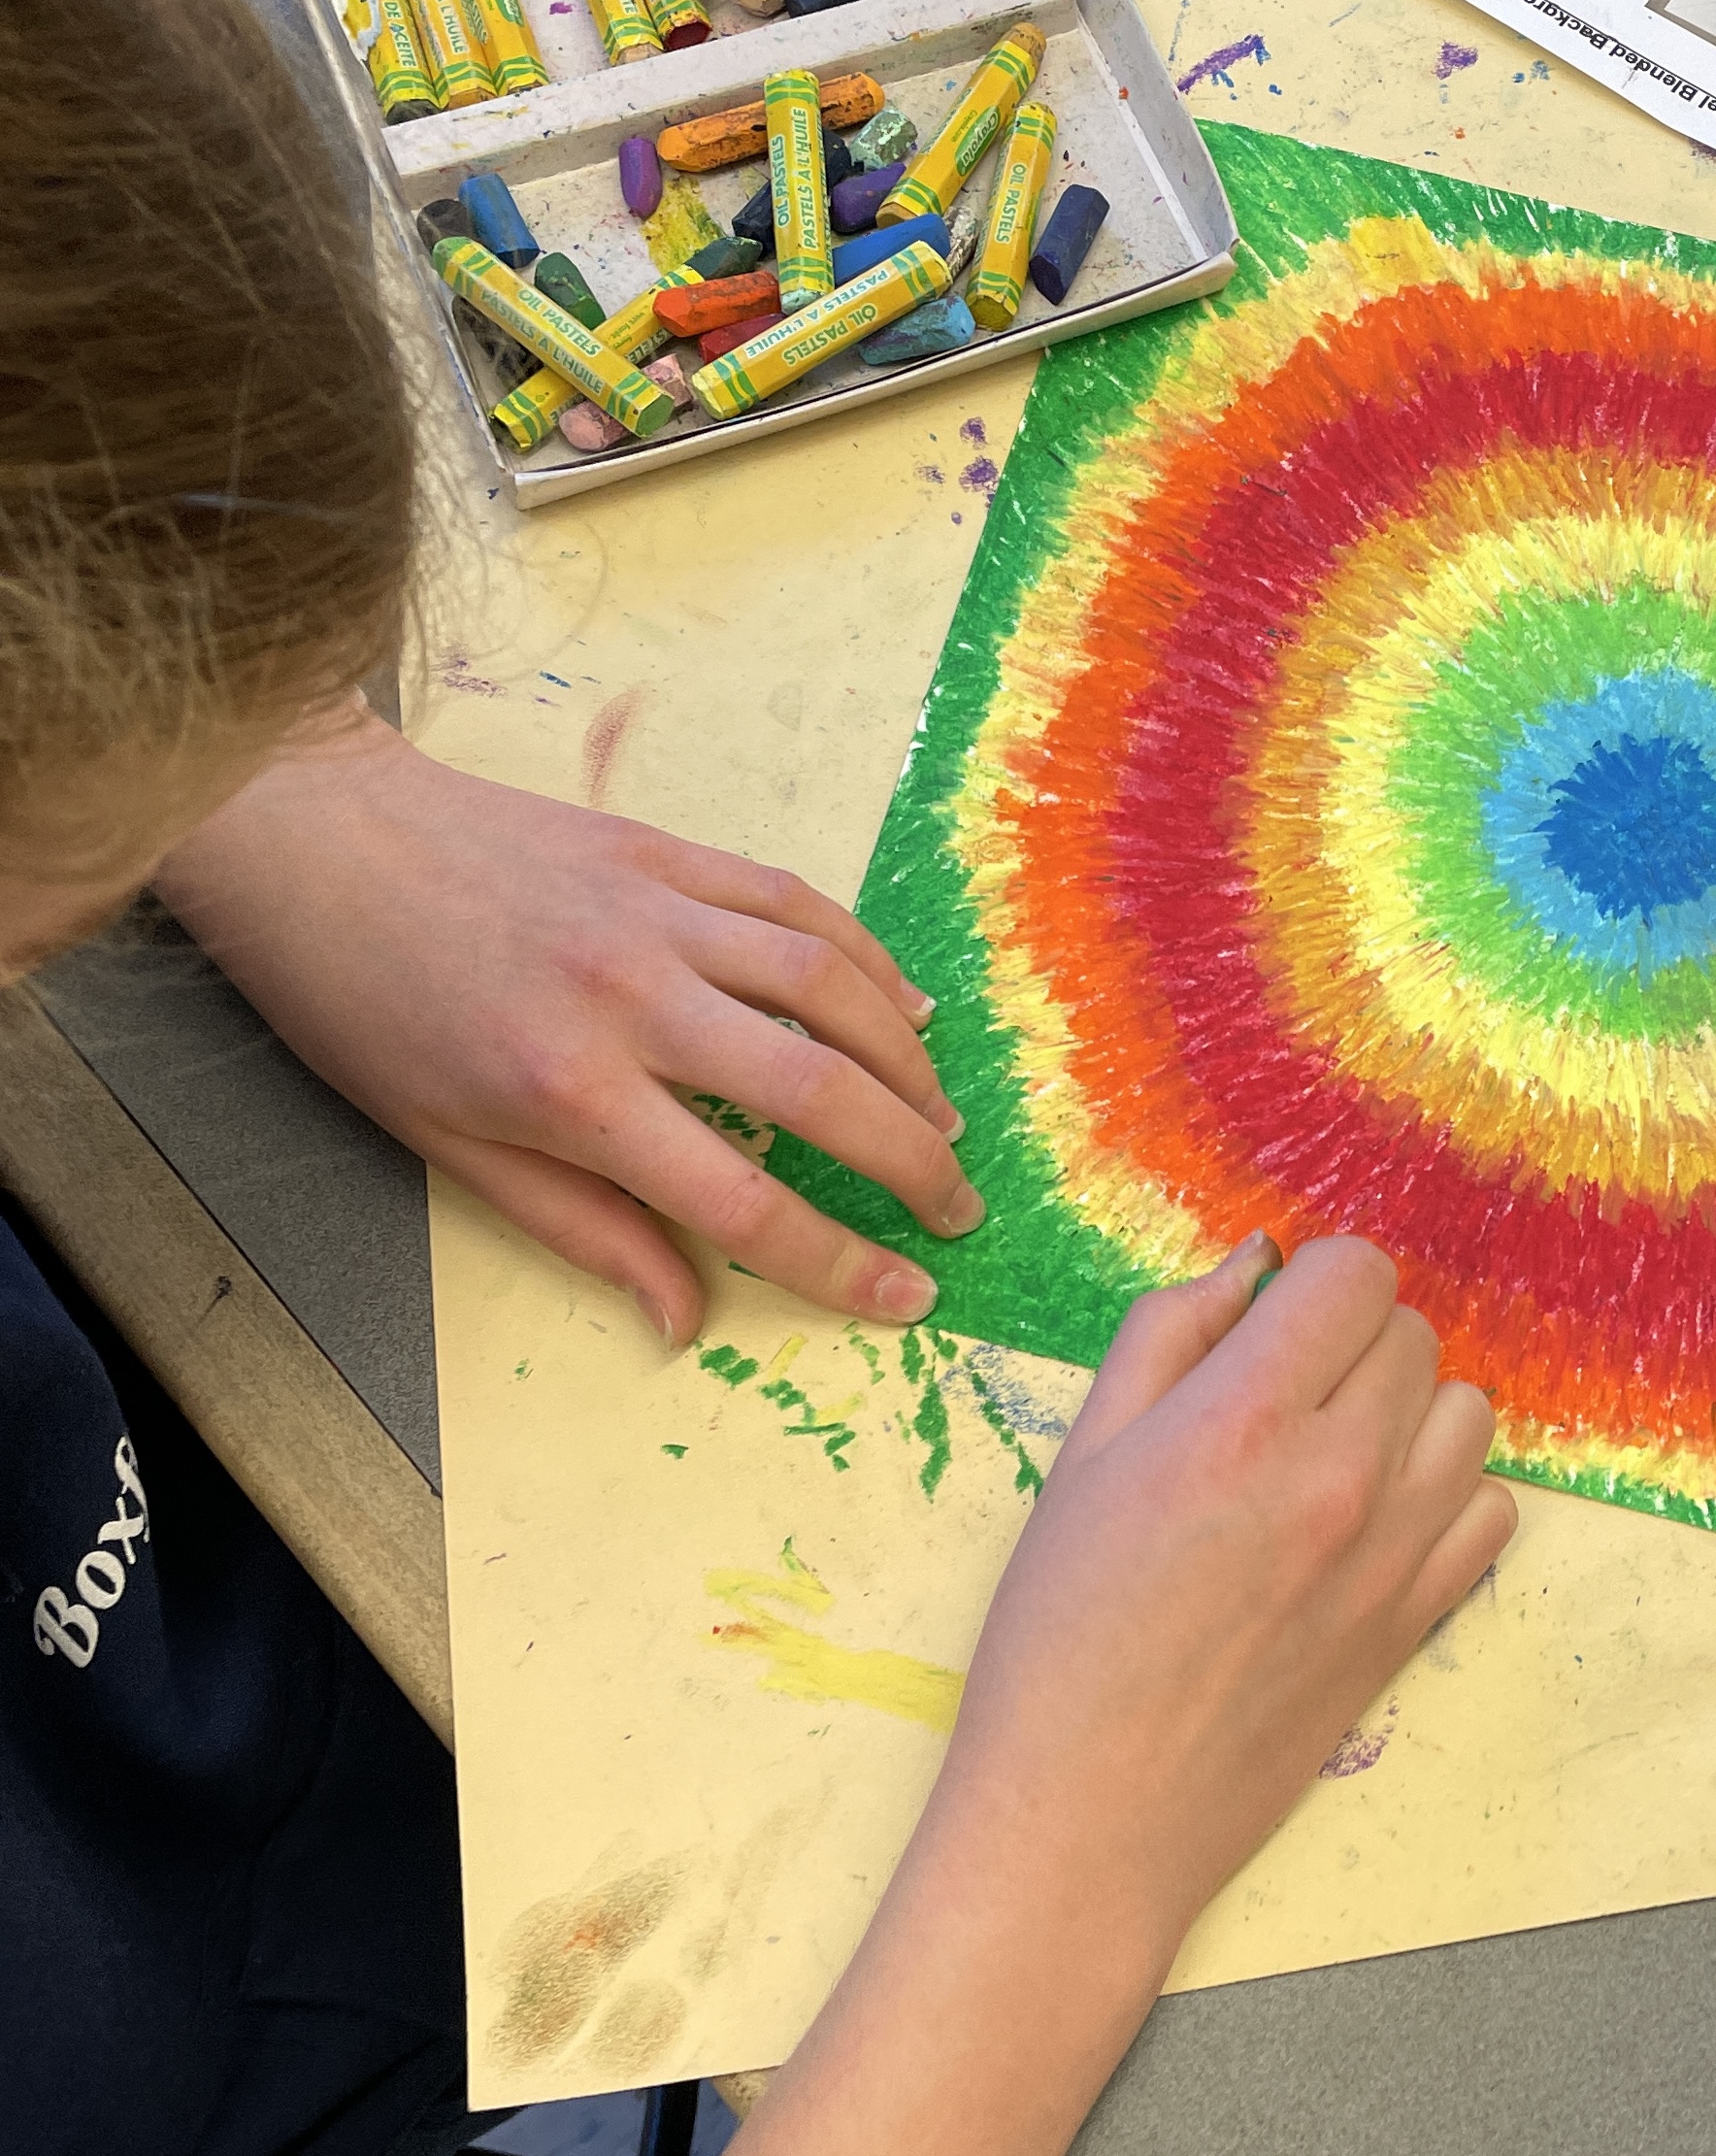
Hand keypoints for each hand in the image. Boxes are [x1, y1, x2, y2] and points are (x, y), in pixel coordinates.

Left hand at [152, 706, 978, 1342]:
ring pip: (831, 986)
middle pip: (820, 1093)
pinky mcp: (665, 851)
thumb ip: (583, 1229)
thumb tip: (685, 1314)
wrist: (318, 841)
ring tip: (944, 1119)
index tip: (908, 1296)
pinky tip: (903, 1005)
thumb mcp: (448, 1147)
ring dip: (907, 1061)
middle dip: (912, 1164)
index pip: (744, 1202)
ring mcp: (659, 914)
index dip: (839, 1262)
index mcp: (572, 1094)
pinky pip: (795, 904)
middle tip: (956, 1210)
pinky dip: (865, 957)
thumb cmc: (364, 1007)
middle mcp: (634, 1000)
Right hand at [438, 1235, 1510, 2155]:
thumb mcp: (1083, 1454)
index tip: (1272, 1319)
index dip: (1314, 1278)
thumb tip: (1254, 1265)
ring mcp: (1395, 1558)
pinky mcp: (1418, 1626)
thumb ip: (1172, 1335)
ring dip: (1410, 1409)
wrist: (1087, 1817)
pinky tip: (1372, 1518)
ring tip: (1332, 1450)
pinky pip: (1491, 1512)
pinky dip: (1447, 1496)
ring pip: (1468, 1415)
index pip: (1357, 1272)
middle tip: (1280, 1392)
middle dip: (1351, 1340)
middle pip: (1414, 1336)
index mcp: (1246, 1419)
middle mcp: (1342, 1476)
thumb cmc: (1058, 1633)